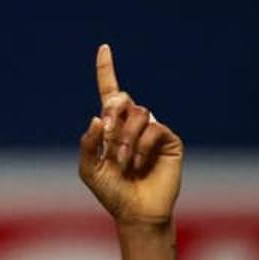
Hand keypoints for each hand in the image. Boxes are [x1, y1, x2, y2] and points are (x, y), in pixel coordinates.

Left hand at [78, 45, 182, 226]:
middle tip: (108, 137)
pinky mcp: (169, 140)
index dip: (106, 70)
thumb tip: (97, 117)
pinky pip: (154, 128)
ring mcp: (152, 130)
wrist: (136, 212)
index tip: (104, 48)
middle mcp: (133, 124)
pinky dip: (140, 146)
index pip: (109, 93)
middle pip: (122, 99)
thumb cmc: (111, 192)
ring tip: (123, 162)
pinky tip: (138, 163)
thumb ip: (88, 144)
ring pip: (138, 114)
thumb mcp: (89, 170)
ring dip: (124, 139)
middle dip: (112, 116)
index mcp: (111, 127)